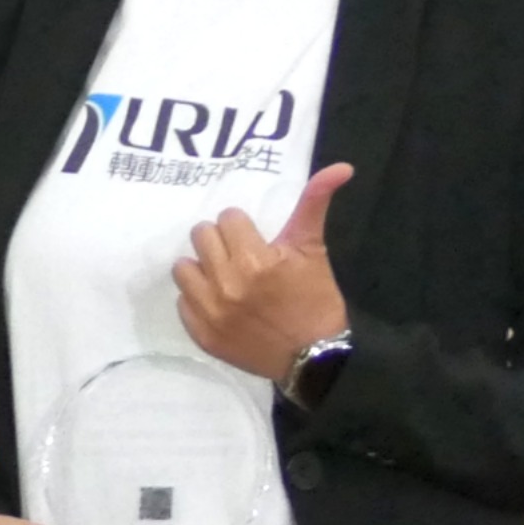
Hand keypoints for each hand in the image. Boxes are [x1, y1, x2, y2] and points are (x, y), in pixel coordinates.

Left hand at [174, 161, 351, 382]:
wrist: (314, 357)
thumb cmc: (315, 299)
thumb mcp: (314, 249)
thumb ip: (315, 204)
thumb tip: (341, 167)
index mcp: (256, 259)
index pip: (227, 219)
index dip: (243, 228)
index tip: (256, 241)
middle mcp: (227, 283)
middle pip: (201, 236)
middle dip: (220, 241)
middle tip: (239, 256)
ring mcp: (210, 311)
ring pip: (183, 267)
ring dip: (202, 268)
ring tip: (225, 277)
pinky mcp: (201, 334)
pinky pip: (181, 301)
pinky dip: (197, 298)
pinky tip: (220, 302)